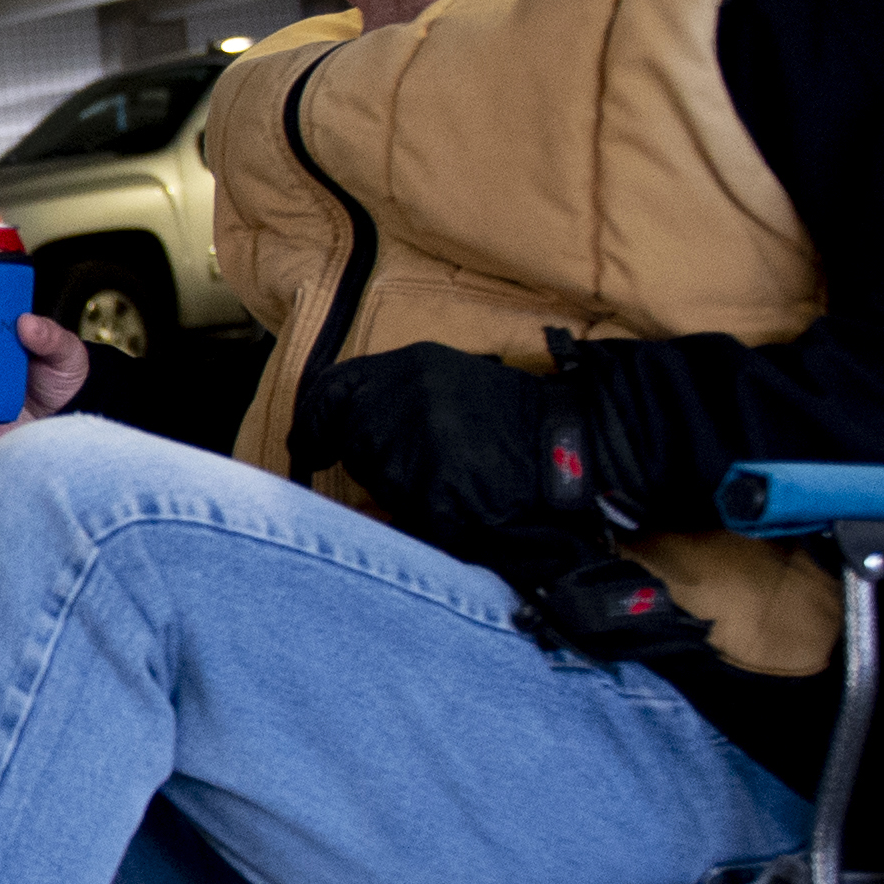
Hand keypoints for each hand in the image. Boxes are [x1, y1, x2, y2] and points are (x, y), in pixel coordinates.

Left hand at [288, 344, 582, 530]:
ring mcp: (417, 446)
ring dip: (401, 489)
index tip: (308, 443)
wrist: (575, 447)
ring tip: (456, 477)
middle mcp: (405, 399)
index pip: (331, 389)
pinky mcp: (433, 491)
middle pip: (352, 440)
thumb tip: (329, 437)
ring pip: (376, 480)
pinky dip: (425, 516)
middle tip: (428, 463)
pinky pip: (405, 515)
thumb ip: (393, 400)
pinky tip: (460, 502)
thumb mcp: (451, 384)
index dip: (315, 421)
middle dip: (373, 460)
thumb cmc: (516, 421)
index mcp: (410, 367)